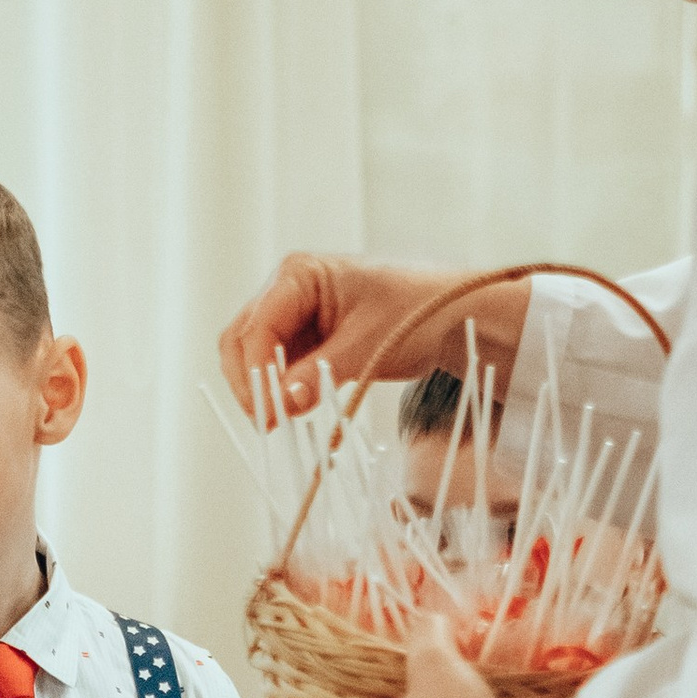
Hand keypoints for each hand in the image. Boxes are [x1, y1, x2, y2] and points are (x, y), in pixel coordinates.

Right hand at [219, 256, 502, 419]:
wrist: (451, 312)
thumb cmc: (416, 312)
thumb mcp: (366, 346)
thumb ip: (319, 374)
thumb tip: (283, 404)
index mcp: (299, 274)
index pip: (257, 326)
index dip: (256, 372)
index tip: (267, 412)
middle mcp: (288, 288)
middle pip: (244, 338)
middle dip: (251, 382)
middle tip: (267, 423)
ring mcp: (295, 311)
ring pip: (256, 353)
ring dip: (264, 387)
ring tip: (280, 420)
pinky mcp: (306, 334)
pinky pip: (279, 362)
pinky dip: (282, 386)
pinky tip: (294, 409)